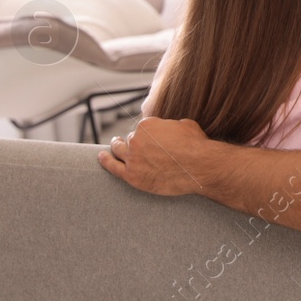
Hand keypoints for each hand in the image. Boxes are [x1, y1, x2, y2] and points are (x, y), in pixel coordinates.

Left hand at [99, 117, 213, 195]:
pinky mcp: (131, 176)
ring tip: (115, 145)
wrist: (199, 166)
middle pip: (130, 140)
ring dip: (116, 147)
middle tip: (135, 144)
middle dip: (134, 142)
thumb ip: (171, 126)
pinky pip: (113, 167)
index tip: (153, 138)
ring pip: (118, 151)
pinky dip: (105, 161)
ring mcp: (132, 158)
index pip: (142, 128)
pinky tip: (101, 157)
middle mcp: (136, 139)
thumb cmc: (196, 145)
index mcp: (148, 125)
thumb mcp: (185, 125)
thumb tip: (170, 129)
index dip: (149, 134)